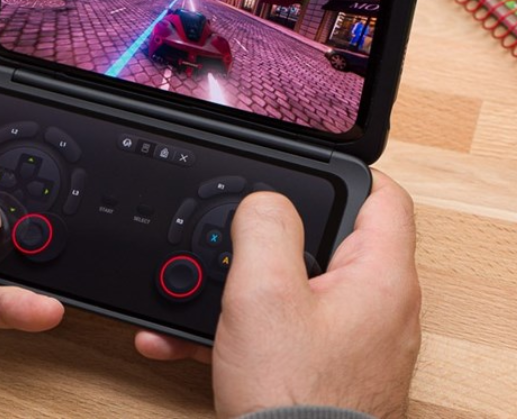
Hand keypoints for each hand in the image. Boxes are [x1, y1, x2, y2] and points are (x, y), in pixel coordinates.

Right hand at [135, 171, 420, 417]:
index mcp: (379, 276)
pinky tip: (184, 339)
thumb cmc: (292, 397)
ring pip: (291, 287)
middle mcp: (375, 305)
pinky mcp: (323, 364)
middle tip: (230, 236)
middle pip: (326, 238)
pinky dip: (238, 326)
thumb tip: (264, 201)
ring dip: (238, 287)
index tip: (296, 172)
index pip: (384, 196)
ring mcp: (350, 337)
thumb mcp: (264, 293)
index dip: (340, 173)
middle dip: (264, 236)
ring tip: (193, 292)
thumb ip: (265, 227)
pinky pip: (278, 328)